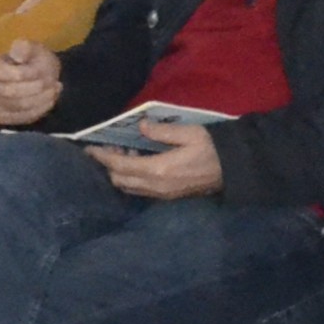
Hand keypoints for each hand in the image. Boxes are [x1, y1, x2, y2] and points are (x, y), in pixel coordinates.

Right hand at [0, 38, 62, 126]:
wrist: (37, 77)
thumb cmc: (33, 61)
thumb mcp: (33, 48)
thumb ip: (25, 47)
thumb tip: (17, 55)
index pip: (10, 75)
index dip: (30, 74)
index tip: (43, 70)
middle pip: (12, 92)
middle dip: (37, 87)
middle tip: (52, 82)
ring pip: (19, 106)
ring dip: (41, 99)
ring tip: (54, 90)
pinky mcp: (0, 116)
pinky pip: (21, 118)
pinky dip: (40, 110)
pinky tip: (49, 100)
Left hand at [87, 118, 224, 199]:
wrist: (233, 169)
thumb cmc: (212, 148)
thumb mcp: (189, 133)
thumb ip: (162, 131)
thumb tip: (140, 127)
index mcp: (158, 170)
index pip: (119, 166)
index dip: (102, 157)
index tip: (89, 149)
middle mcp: (155, 186)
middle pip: (119, 180)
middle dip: (110, 166)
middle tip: (113, 148)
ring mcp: (161, 194)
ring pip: (128, 188)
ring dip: (120, 173)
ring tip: (127, 154)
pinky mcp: (168, 196)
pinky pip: (140, 190)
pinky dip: (132, 178)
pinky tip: (141, 164)